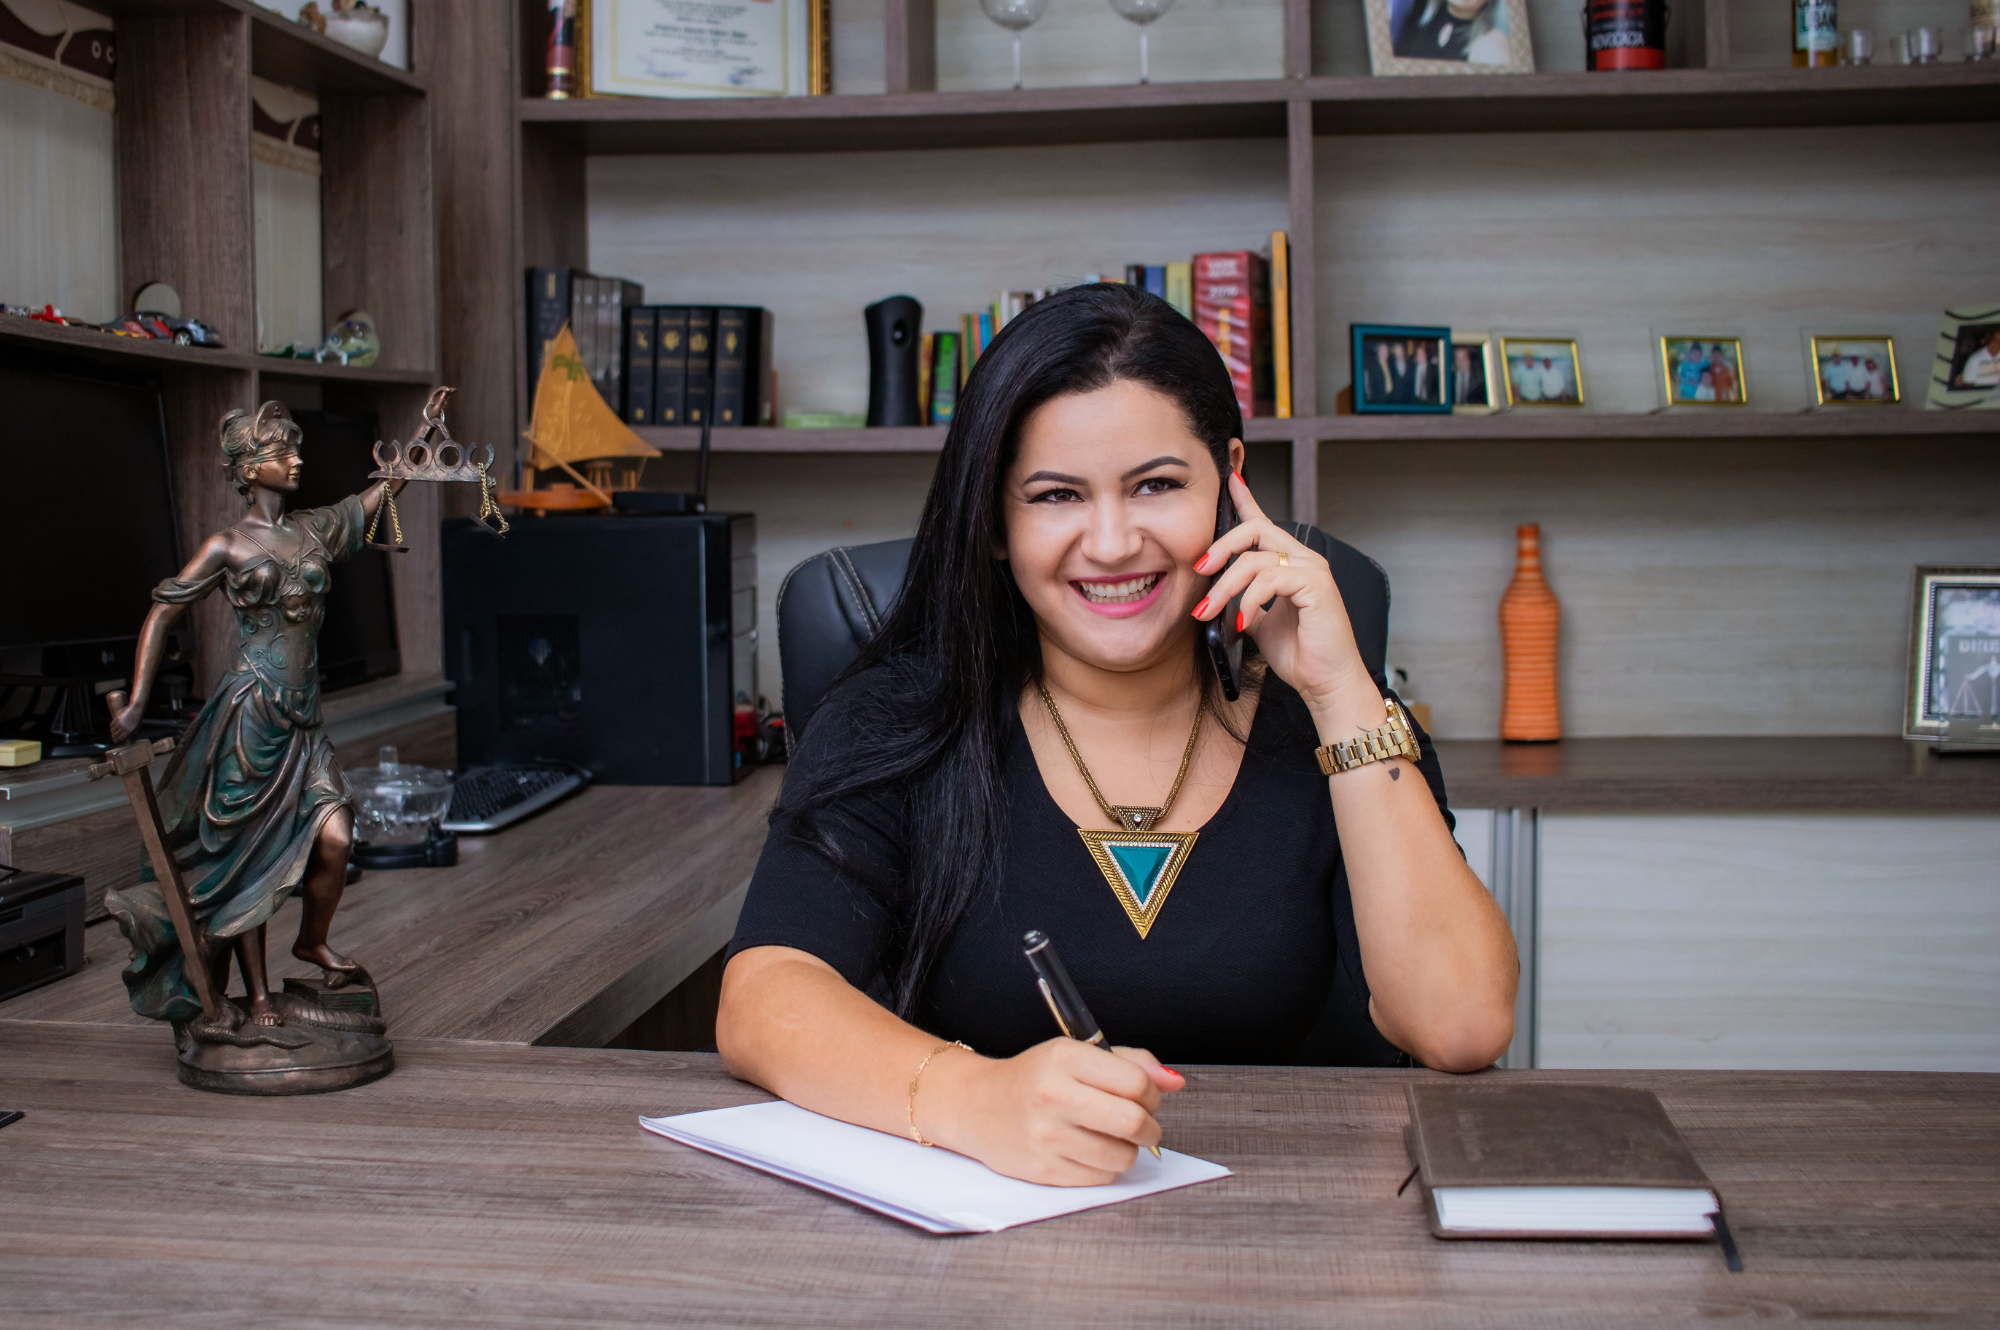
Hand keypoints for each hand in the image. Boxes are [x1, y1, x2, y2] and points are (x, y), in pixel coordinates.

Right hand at [108, 699, 145, 743]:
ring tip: (113, 733)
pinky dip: (112, 727)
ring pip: (112, 730)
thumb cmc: (137, 719)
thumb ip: (133, 734)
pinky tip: (113, 728)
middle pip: (115, 735)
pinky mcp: (117, 718)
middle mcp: (123, 727)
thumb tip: (131, 742)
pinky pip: (111, 725)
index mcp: (129, 731)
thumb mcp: (137, 728)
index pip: (120, 738)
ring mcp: (119, 723)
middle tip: (113, 738)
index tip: (116, 741)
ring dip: (112, 732)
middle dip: (114, 737)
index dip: (118, 740)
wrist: (136, 709)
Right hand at [930, 1039, 1183, 1185]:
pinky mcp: (1043, 1169)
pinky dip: (1105, 1166)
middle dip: (1149, 1127)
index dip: (1152, 1094)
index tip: (1145, 1097)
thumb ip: (1129, 1063)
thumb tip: (1173, 1081)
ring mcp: (1046, 1135)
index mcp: (1064, 1057)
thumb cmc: (1033, 1078)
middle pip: (1134, 1122)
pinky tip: (1089, 1150)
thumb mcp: (1076, 1054)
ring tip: (1110, 1136)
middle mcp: (1053, 1095)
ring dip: (1128, 1149)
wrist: (976, 1105)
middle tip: (1140, 1123)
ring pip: (1122, 1156)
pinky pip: (1101, 1177)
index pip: (1137, 1082)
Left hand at [1191, 472, 1374, 722]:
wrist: (1326, 684)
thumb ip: (1245, 602)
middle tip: (1198, 569)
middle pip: (1255, 530)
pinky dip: (1249, 600)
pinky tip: (1241, 621)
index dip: (1245, 500)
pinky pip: (1270, 580)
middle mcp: (1303, 560)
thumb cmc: (1300, 655)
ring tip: (1208, 612)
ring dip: (1224, 587)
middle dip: (1220, 546)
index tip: (1229, 480)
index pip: (1263, 524)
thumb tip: (1217, 597)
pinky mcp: (1316, 586)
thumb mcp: (1260, 623)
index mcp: (1290, 564)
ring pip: (1255, 558)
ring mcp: (1312, 570)